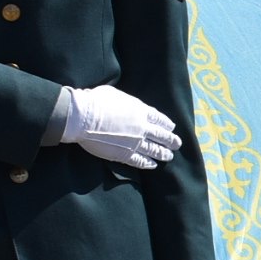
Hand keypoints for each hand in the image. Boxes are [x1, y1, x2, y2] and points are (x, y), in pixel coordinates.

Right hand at [62, 84, 178, 169]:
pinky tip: (152, 165)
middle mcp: (142, 127)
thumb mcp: (116, 94)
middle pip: (161, 136)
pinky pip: (140, 161)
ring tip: (169, 156)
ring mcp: (135, 142)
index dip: (166, 124)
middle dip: (171, 140)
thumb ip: (127, 102)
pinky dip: (147, 163)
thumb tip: (126, 104)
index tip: (171, 128)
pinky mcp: (124, 154)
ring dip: (163, 153)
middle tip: (177, 144)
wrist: (83, 117)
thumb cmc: (95, 101)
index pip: (159, 119)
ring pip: (154, 150)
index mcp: (141, 111)